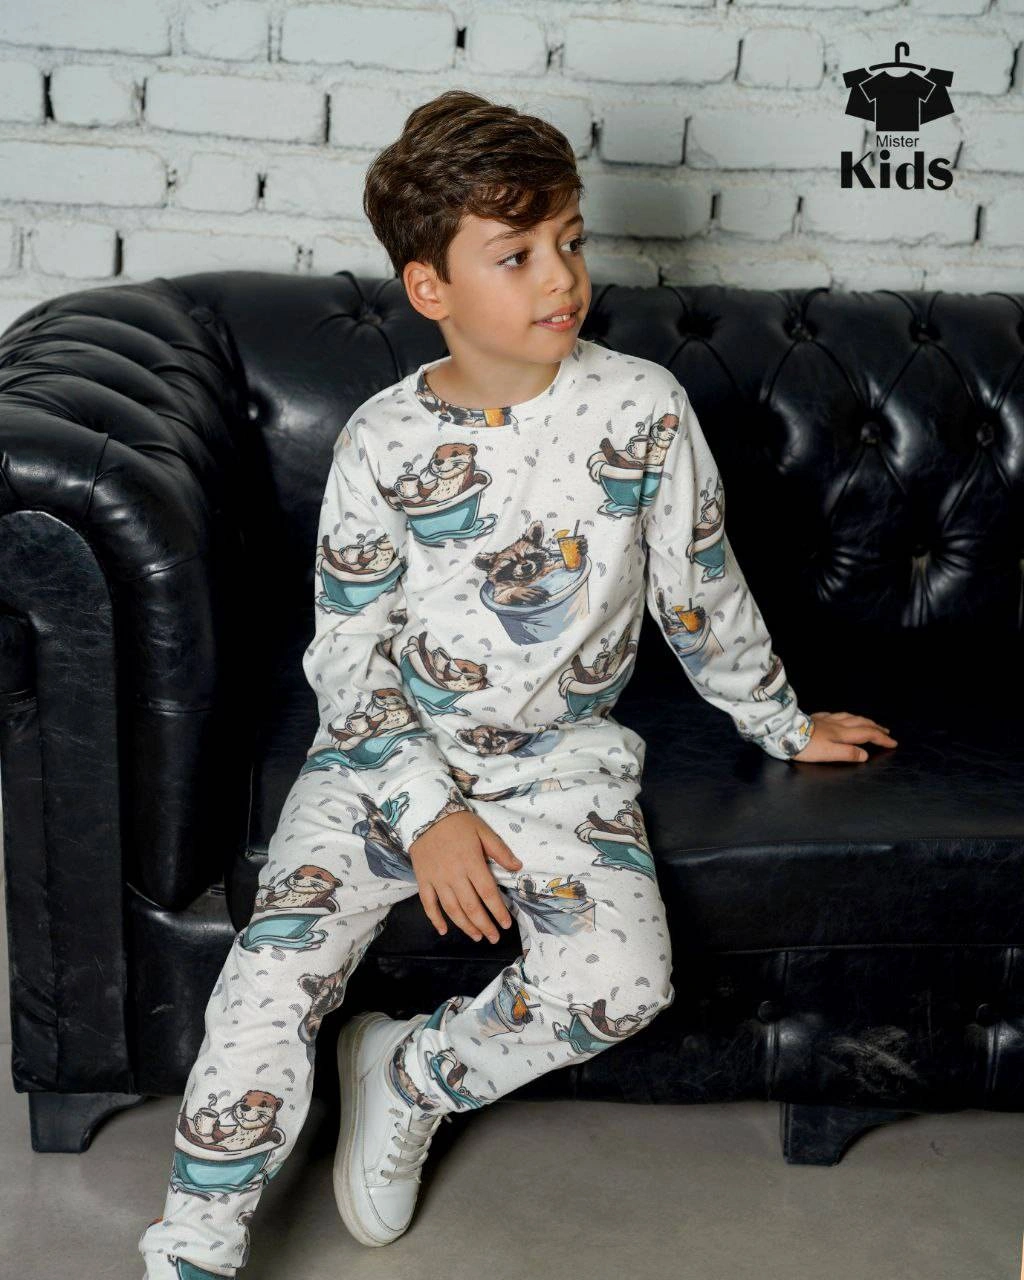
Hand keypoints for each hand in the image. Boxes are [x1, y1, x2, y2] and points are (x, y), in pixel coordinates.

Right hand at [408, 809, 522, 942]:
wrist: (425, 815)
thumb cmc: (458, 823)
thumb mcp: (483, 831)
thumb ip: (500, 850)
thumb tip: (518, 867)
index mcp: (472, 863)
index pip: (488, 893)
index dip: (498, 911)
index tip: (506, 924)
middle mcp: (454, 875)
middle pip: (471, 906)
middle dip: (484, 925)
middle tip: (494, 938)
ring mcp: (437, 880)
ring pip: (452, 909)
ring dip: (465, 926)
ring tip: (476, 937)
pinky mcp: (423, 880)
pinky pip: (428, 904)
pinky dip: (435, 919)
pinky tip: (443, 930)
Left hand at [792, 712, 897, 762]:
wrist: (785, 732)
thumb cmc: (806, 746)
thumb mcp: (829, 754)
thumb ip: (848, 753)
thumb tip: (865, 754)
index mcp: (842, 734)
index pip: (867, 735)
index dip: (881, 739)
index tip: (893, 743)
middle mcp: (837, 724)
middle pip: (861, 723)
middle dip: (876, 728)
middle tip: (886, 732)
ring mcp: (826, 719)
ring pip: (850, 717)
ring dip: (863, 720)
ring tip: (869, 723)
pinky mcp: (816, 718)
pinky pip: (835, 715)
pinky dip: (845, 716)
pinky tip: (842, 717)